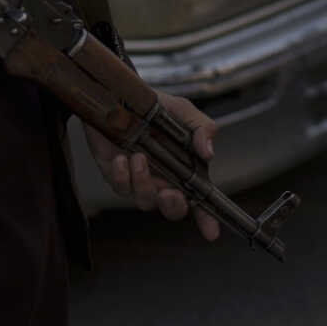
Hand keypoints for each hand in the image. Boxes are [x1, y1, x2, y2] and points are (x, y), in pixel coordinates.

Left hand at [83, 96, 221, 239]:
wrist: (118, 92)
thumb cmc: (154, 104)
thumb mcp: (183, 111)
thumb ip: (202, 128)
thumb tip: (209, 153)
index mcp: (184, 168)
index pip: (199, 199)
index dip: (206, 219)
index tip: (212, 233)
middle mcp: (162, 178)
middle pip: (172, 209)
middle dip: (173, 206)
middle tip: (171, 193)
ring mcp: (138, 179)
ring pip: (144, 200)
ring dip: (143, 182)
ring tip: (139, 156)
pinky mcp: (114, 174)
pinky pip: (120, 187)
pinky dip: (121, 175)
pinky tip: (122, 157)